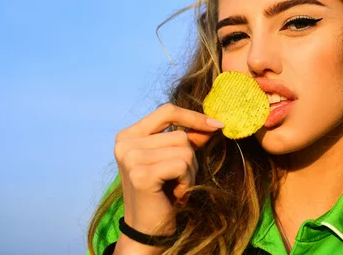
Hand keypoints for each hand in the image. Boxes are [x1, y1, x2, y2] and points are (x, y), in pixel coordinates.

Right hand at [114, 103, 222, 240]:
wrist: (149, 230)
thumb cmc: (163, 193)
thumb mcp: (174, 159)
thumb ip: (189, 138)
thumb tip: (213, 123)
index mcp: (128, 135)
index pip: (167, 111)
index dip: (194, 117)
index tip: (217, 125)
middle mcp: (125, 143)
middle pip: (180, 135)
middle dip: (190, 158)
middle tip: (178, 180)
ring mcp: (131, 158)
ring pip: (184, 149)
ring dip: (189, 171)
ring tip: (176, 187)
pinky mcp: (141, 174)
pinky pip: (182, 165)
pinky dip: (186, 181)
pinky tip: (175, 194)